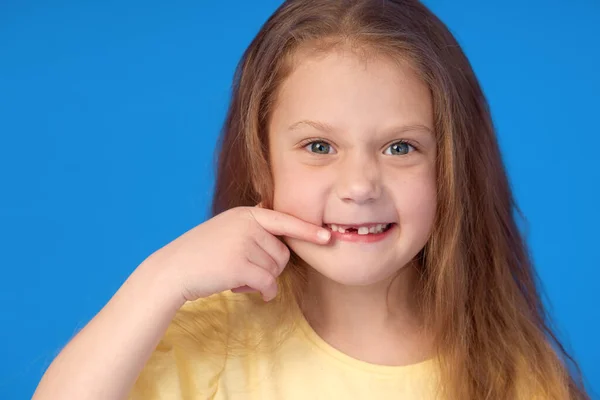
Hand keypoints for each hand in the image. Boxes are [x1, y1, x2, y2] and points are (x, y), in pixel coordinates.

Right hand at [142, 206, 330, 303]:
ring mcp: (243, 243)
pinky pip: (268, 283)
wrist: (172, 270)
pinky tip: (249, 291)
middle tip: (244, 270)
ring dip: (262, 280)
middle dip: (270, 267)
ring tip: (236, 277)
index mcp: (246, 213)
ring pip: (275, 269)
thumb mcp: (226, 229)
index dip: (307, 230)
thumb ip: (250, 227)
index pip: (284, 220)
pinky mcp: (240, 265)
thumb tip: (276, 230)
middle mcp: (247, 224)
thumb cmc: (200, 253)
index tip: (327, 236)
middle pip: (282, 253)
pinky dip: (264, 292)